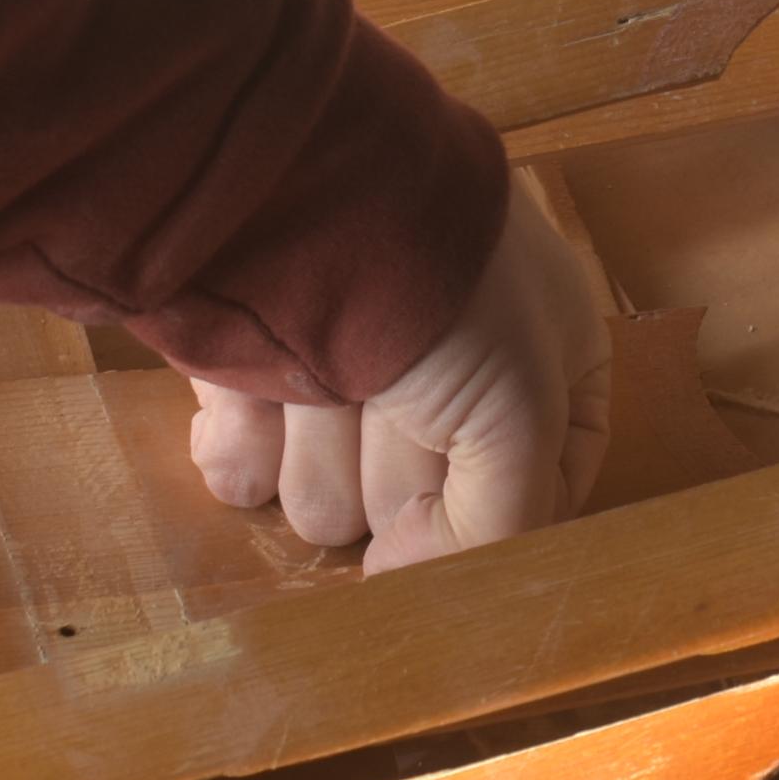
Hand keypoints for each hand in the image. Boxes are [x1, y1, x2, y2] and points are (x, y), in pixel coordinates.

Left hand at [186, 196, 611, 569]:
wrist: (295, 184)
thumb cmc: (441, 284)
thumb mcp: (523, 411)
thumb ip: (502, 527)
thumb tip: (413, 595)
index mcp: (539, 370)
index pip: (532, 498)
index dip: (483, 521)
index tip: (444, 519)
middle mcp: (442, 382)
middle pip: (417, 510)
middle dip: (391, 465)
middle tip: (389, 394)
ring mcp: (341, 378)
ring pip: (323, 500)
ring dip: (314, 447)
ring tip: (315, 373)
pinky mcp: (251, 376)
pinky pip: (242, 472)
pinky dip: (239, 441)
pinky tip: (250, 388)